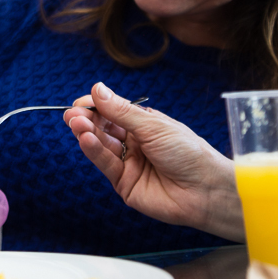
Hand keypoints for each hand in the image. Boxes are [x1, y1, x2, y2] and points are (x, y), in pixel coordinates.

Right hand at [64, 82, 244, 241]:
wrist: (205, 189)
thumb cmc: (188, 153)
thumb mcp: (153, 126)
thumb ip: (122, 111)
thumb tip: (98, 89)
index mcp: (144, 125)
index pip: (113, 112)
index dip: (96, 106)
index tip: (82, 101)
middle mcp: (134, 143)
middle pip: (103, 128)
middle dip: (87, 119)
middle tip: (72, 113)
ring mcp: (128, 164)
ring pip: (102, 146)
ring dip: (87, 134)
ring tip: (76, 123)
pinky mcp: (124, 184)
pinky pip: (106, 164)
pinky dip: (93, 151)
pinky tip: (85, 139)